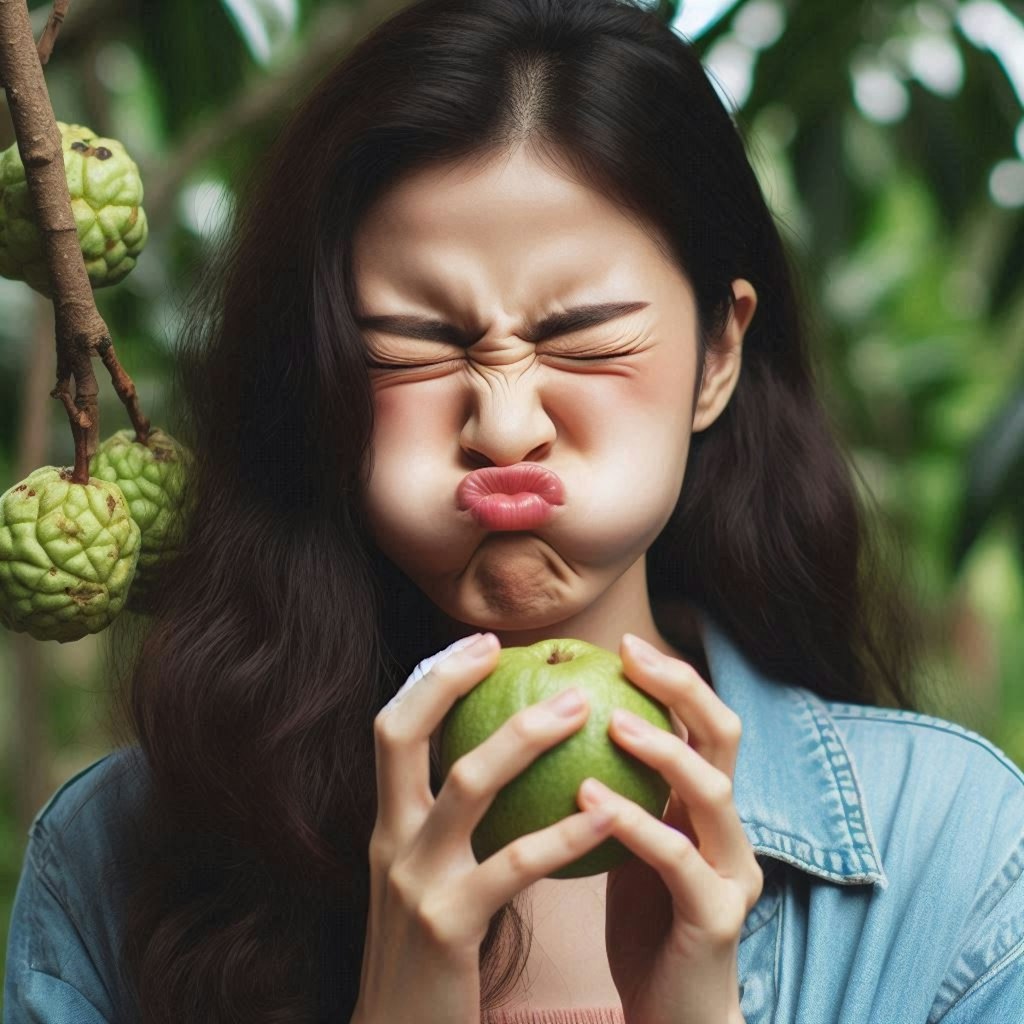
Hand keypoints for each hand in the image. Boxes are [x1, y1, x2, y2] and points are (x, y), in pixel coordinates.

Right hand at [355, 633, 613, 1023]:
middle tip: (503, 648)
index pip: (389, 732)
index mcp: (387, 829)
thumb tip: (501, 772)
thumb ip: (450, 830)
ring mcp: (415, 885)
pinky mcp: (449, 928)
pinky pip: (514, 866)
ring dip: (524, 736)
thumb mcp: (426, 883)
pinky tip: (606, 814)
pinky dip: (563, 833)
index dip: (426, 680)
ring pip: (466, 786)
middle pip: (401, 736)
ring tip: (580, 705)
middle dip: (449, 682)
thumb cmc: (430, 960)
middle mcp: (390, 844)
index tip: (473, 646)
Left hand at [575, 633, 761, 1023]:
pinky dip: (636, 825)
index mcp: (707, 806)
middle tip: (630, 657)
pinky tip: (588, 800)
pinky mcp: (718, 918)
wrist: (672, 1012)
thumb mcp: (627, 839)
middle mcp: (731, 829)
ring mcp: (732, 873)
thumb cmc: (642, 918)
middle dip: (683, 688)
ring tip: (611, 723)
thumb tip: (556, 726)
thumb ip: (615, 786)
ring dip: (662, 752)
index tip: (622, 644)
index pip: (704, 722)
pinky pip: (679, 861)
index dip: (672, 677)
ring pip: (714, 794)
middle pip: (726, 738)